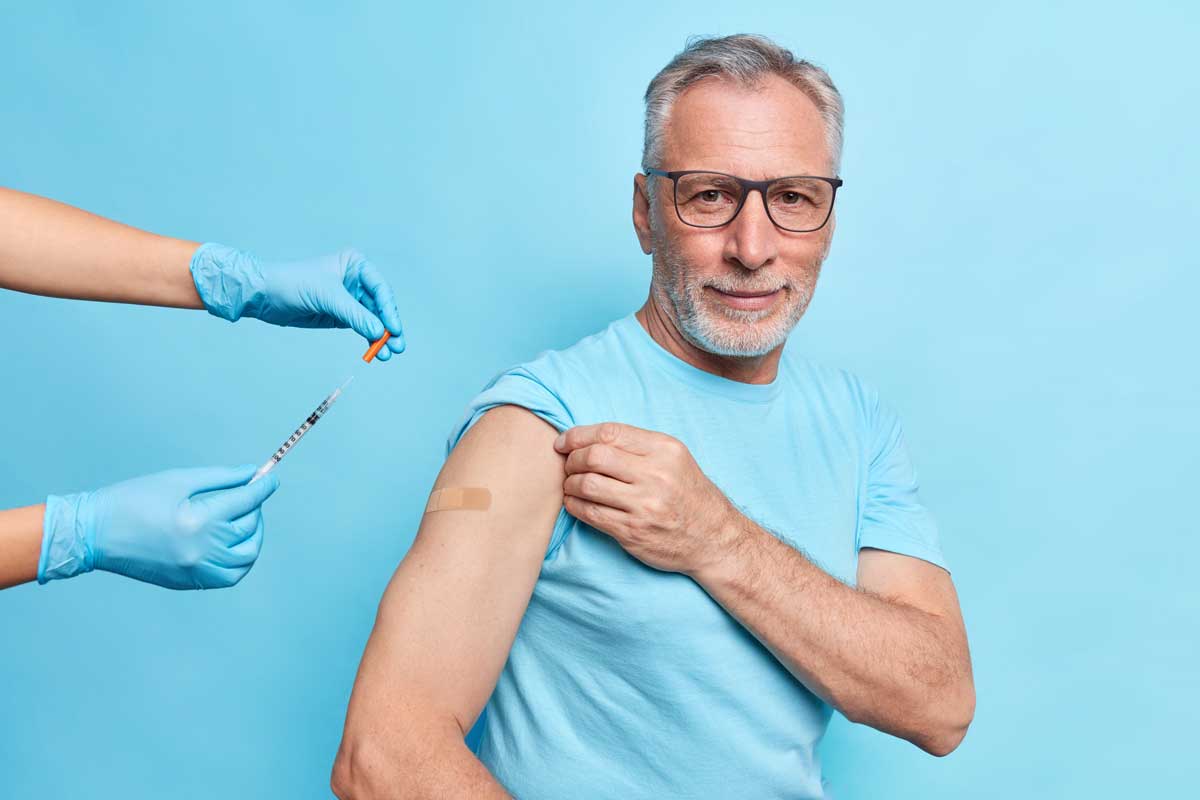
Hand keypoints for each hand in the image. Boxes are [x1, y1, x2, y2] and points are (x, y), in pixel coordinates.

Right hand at [39, 465, 279, 589]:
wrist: (94, 533)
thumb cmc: (132, 500)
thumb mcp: (178, 480)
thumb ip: (220, 478)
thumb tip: (252, 474)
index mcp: (198, 521)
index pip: (245, 503)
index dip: (262, 488)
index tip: (270, 479)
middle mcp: (202, 550)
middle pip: (248, 529)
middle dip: (255, 509)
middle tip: (248, 497)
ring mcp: (195, 570)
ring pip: (245, 558)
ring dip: (253, 537)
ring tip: (244, 521)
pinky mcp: (188, 582)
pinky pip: (228, 576)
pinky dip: (239, 561)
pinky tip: (232, 543)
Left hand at [190, 244, 405, 358]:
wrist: (264, 295)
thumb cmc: (293, 284)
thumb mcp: (327, 297)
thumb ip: (355, 315)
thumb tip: (379, 332)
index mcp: (355, 264)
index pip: (380, 289)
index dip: (389, 310)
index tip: (394, 329)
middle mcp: (355, 280)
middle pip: (380, 306)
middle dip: (389, 326)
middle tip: (398, 345)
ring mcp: (350, 299)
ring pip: (373, 320)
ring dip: (381, 337)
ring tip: (388, 353)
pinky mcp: (342, 315)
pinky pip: (361, 328)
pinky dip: (368, 339)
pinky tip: (375, 351)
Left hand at [553, 422, 735, 574]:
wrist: (714, 539)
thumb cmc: (688, 494)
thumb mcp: (674, 458)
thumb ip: (638, 445)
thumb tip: (588, 438)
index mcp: (664, 450)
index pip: (609, 432)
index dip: (578, 435)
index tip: (564, 442)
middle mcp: (655, 475)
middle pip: (594, 457)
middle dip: (572, 460)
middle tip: (568, 465)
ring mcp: (644, 505)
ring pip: (587, 485)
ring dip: (570, 484)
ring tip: (571, 485)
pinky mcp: (633, 531)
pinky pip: (590, 513)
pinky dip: (574, 506)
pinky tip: (575, 503)